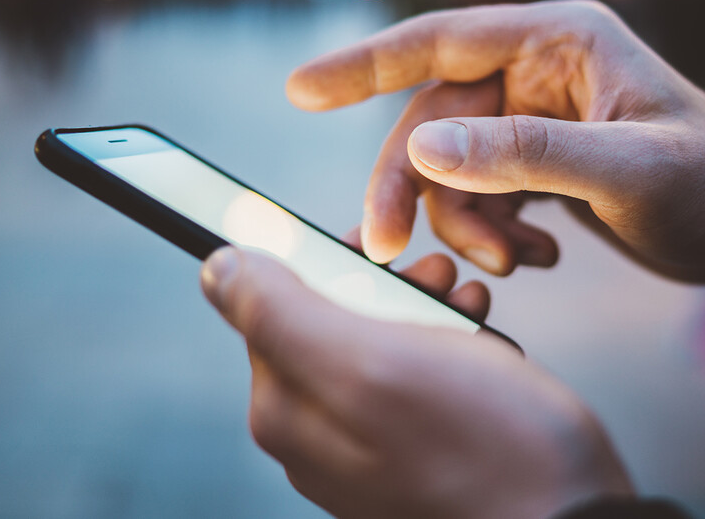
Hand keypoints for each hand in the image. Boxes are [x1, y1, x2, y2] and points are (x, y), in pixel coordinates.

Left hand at [200, 244, 632, 518]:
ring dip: (420, 308)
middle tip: (435, 274)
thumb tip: (217, 268)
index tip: (379, 246)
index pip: (270, 301)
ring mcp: (366, 452)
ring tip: (465, 304)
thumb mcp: (376, 360)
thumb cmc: (488, 446)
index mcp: (288, 409)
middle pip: (326, 320)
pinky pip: (413, 380)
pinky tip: (478, 339)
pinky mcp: (414, 457)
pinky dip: (445, 346)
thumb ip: (283, 314)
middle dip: (383, 284)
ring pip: (377, 343)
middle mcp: (315, 436)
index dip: (325, 258)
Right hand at [287, 0, 704, 298]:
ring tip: (518, 263)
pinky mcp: (543, 163)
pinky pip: (482, 195)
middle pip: (433, 120)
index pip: (440, 42)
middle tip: (383, 249)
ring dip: (465, 223)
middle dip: (411, 187)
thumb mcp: (625, 172)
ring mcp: (538, 119)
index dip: (364, 66)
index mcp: (561, 41)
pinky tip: (543, 258)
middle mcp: (541, 71)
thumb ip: (525, 157)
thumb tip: (423, 145)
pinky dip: (495, 234)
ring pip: (451, 168)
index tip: (299, 92)